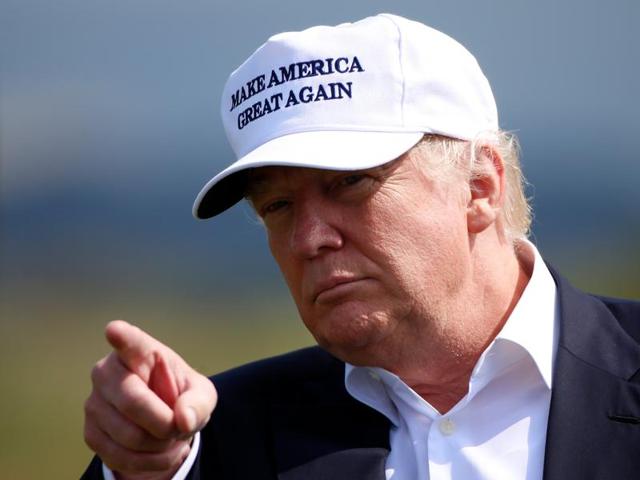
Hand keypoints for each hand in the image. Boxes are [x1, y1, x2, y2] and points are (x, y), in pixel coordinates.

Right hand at [84, 320, 216, 478]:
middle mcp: (108, 371)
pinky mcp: (90, 432)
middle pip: (133, 402)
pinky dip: (148, 462)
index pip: (129, 341)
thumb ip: (198, 403)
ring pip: (129, 436)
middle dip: (165, 423)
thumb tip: (183, 420)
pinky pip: (121, 457)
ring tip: (169, 437)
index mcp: (140, 351)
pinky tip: (156, 450)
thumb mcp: (202, 396)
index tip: (115, 330)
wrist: (163, 421)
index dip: (121, 336)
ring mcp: (94, 402)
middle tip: (179, 426)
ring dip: (160, 446)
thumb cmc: (181, 397)